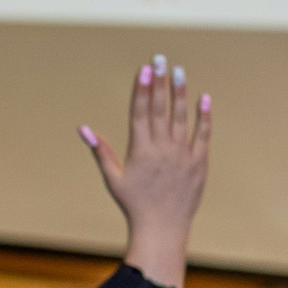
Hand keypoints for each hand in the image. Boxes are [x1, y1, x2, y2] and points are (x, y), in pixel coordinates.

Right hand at [81, 57, 209, 287]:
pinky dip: (204, 116)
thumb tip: (83, 129)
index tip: (144, 69)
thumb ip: (100, 151)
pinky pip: (203, 134)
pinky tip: (204, 98)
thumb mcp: (113, 178)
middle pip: (159, 108)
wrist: (162, 228)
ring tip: (179, 70)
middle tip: (159, 59)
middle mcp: (162, 148)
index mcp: (140, 150)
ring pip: (181, 116)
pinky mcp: (199, 162)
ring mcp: (182, 154)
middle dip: (159, 82)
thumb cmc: (134, 204)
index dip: (142, 88)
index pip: (140, 112)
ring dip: (180, 92)